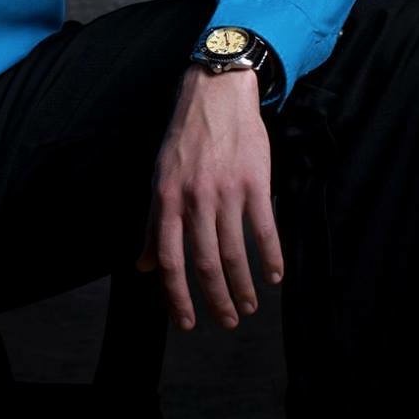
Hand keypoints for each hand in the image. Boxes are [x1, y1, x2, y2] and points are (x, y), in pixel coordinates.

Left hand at [136, 65, 282, 332]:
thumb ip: (154, 224)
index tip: (188, 322)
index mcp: (167, 200)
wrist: (216, 95)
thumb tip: (144, 265)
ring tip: (250, 305)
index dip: (177, 296)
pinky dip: (271, 256)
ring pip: (235, 251)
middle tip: (228, 321)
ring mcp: (226, 192)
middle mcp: (195, 200)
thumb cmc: (185, 140)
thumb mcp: (160, 178)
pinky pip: (264, 228)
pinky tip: (275, 276)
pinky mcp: (254, 182)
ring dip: (243, 285)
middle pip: (205, 262)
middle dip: (216, 299)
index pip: (170, 260)